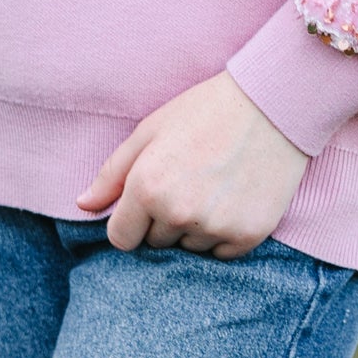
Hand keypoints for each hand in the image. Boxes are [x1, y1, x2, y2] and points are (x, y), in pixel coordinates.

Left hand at [78, 75, 308, 257]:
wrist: (274, 104)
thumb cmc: (206, 111)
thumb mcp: (150, 131)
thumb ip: (111, 173)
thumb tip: (82, 206)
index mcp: (147, 187)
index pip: (122, 238)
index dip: (132, 221)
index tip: (149, 202)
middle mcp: (178, 212)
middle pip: (156, 243)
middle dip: (165, 220)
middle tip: (190, 181)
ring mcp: (215, 226)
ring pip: (191, 248)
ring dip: (196, 228)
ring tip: (215, 186)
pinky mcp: (248, 234)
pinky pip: (223, 254)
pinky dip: (226, 234)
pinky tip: (235, 199)